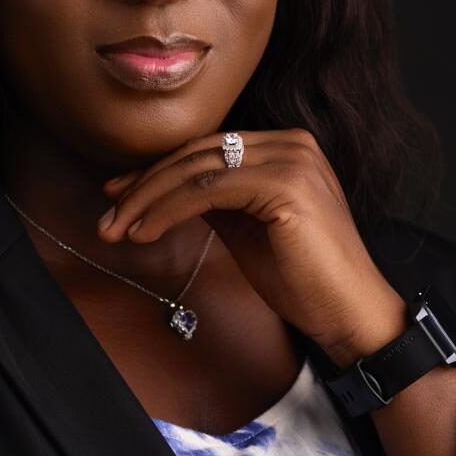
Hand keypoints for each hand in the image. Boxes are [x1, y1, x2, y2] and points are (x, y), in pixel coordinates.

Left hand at [97, 127, 405, 359]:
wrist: (349, 312)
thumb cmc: (300, 276)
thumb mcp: (245, 226)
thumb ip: (211, 199)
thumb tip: (158, 190)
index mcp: (284, 146)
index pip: (205, 149)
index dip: (156, 170)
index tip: (116, 193)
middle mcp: (291, 143)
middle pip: (196, 155)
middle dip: (143, 185)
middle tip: (107, 214)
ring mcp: (291, 160)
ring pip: (196, 170)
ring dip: (147, 200)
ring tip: (116, 229)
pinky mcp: (286, 185)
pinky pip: (207, 192)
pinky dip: (168, 211)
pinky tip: (144, 232)